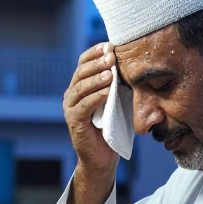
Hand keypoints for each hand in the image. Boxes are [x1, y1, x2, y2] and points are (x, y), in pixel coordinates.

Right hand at [63, 43, 119, 175]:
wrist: (103, 158)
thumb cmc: (112, 127)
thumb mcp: (117, 100)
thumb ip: (118, 83)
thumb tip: (132, 61)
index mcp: (80, 87)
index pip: (83, 63)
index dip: (95, 53)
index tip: (110, 45)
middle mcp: (71, 95)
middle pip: (81, 72)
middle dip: (97, 62)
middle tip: (111, 56)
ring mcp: (70, 109)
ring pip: (81, 88)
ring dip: (96, 78)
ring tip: (111, 72)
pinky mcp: (74, 122)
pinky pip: (84, 106)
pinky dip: (96, 98)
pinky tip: (107, 92)